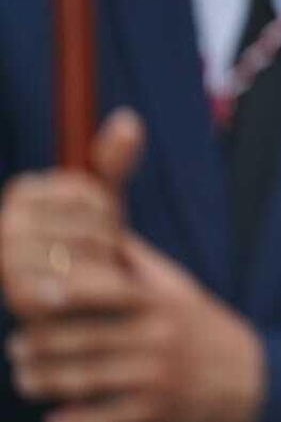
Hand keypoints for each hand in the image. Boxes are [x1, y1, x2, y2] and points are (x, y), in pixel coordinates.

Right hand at [0, 108, 143, 319]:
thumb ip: (112, 160)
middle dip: (110, 240)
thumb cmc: (90, 243)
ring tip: (104, 272)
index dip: (107, 209)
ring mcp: (7, 261)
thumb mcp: (101, 201)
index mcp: (23, 192)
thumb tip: (129, 119)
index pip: (88, 191)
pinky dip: (101, 288)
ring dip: (108, 265)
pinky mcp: (19, 295)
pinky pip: (79, 284)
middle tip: (105, 255)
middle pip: (90, 224)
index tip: (103, 221)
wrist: (82, 302)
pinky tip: (102, 292)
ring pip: (88, 253)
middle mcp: (6, 224)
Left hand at [7, 233, 265, 421]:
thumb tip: (95, 225)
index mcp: (162, 302)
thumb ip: (136, 261)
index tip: (35, 292)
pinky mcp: (156, 413)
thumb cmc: (200, 324)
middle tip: (16, 347)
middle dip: (42, 345)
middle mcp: (160, 337)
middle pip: (88, 339)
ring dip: (46, 382)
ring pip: (88, 381)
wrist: (250, 377)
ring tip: (25, 378)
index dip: (72, 290)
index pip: (112, 291)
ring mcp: (157, 377)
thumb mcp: (178, 288)